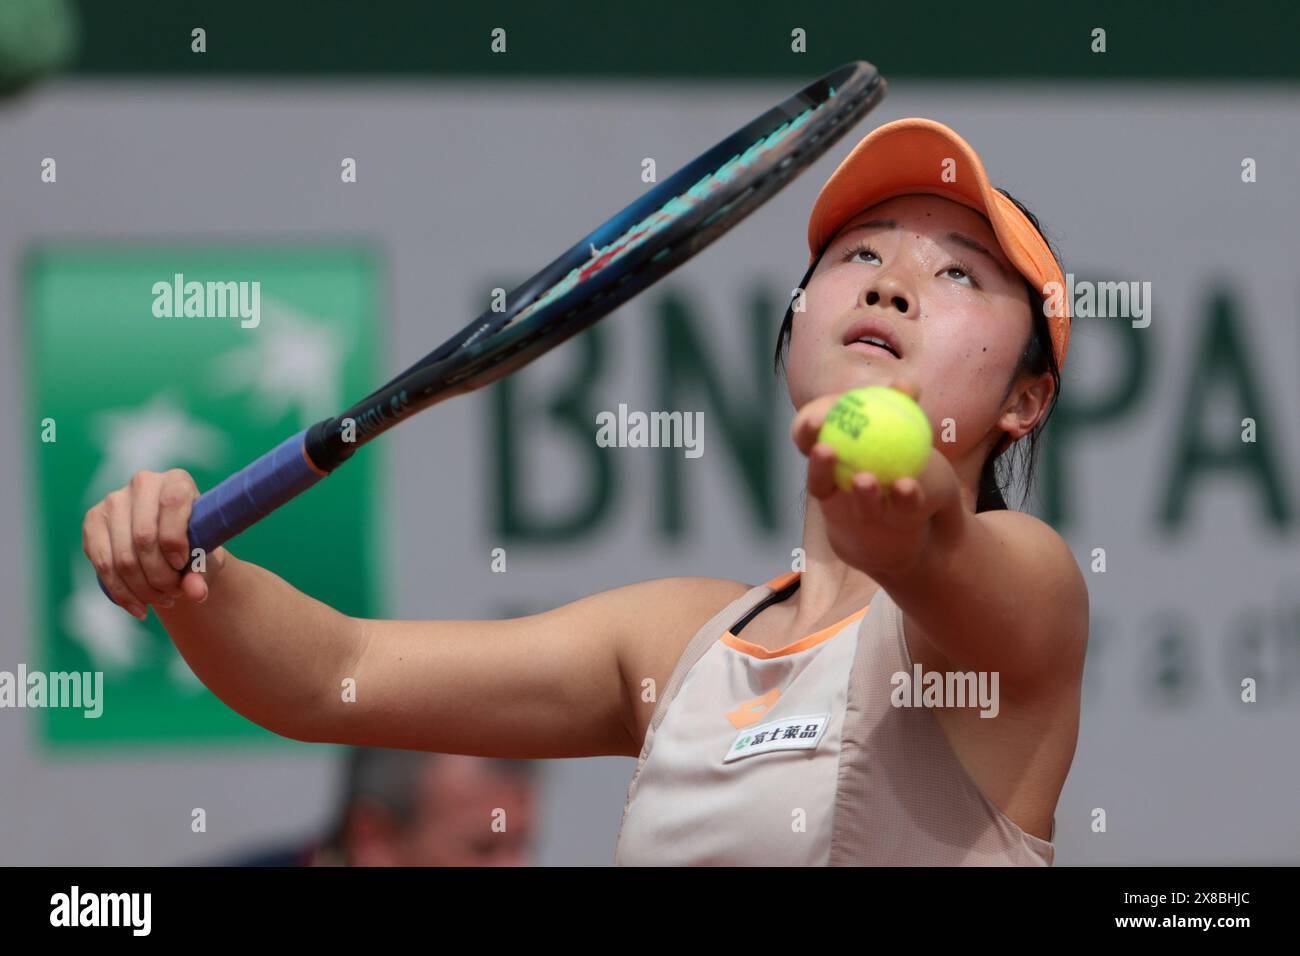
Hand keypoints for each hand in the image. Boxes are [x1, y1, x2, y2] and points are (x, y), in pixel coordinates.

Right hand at [81, 469, 227, 618]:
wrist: (172, 545)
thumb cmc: (196, 544)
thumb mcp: (206, 555)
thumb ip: (203, 571)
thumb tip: (196, 592)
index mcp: (176, 481)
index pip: (172, 505)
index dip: (176, 542)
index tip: (183, 566)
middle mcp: (143, 483)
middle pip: (143, 538)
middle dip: (160, 575)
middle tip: (174, 593)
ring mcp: (113, 500)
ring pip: (121, 556)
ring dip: (142, 589)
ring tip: (162, 601)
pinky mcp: (93, 521)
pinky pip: (102, 564)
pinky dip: (121, 592)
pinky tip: (139, 607)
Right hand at [792, 378, 958, 576]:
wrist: (924, 498)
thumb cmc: (900, 450)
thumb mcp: (901, 424)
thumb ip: (901, 404)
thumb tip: (904, 384)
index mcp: (831, 455)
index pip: (808, 442)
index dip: (806, 431)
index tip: (816, 418)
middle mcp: (838, 489)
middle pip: (818, 480)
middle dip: (818, 465)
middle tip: (826, 449)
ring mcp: (861, 511)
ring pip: (855, 506)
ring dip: (860, 493)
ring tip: (865, 479)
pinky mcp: (892, 525)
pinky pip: (897, 511)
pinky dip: (902, 497)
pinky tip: (907, 486)